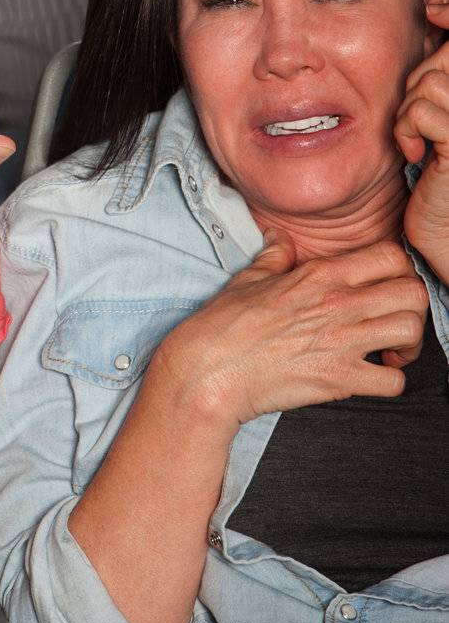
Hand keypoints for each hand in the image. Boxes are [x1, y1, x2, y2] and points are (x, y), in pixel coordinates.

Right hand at [154, 232, 427, 432]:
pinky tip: (371, 375)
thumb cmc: (224, 326)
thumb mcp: (249, 277)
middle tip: (392, 317)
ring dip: (408, 343)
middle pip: (413, 293)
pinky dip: (389, 381)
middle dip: (410, 306)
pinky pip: (393, 383)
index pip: (391, 257)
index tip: (385, 284)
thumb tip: (280, 238)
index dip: (397, 270)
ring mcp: (341, 343)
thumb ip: (275, 254)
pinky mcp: (339, 380)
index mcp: (319, 275)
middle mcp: (338, 304)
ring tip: (388, 348)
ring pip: (411, 332)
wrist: (210, 370)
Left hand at [398, 1, 448, 281]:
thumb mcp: (436, 108)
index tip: (433, 2)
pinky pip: (420, 109)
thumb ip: (440, 63)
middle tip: (414, 115)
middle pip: (446, 52)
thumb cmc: (434, 170)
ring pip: (428, 80)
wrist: (445, 236)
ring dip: (408, 108)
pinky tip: (414, 153)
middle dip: (418, 76)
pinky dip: (406, 129)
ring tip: (415, 137)